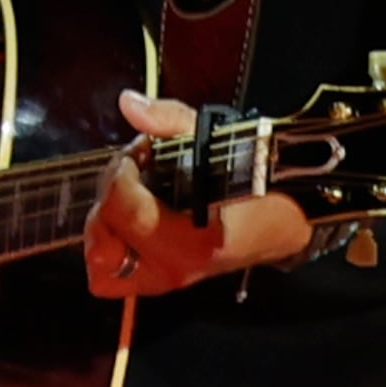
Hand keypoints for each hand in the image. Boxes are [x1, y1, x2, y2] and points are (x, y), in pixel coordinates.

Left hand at [85, 90, 308, 298]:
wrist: (285, 216)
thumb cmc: (254, 178)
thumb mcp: (216, 139)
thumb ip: (169, 120)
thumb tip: (130, 103)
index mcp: (194, 237)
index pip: (126, 211)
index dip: (121, 174)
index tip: (138, 154)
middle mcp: (176, 267)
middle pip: (105, 236)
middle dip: (110, 197)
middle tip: (134, 172)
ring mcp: (166, 279)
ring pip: (100, 263)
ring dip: (105, 223)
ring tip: (131, 193)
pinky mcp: (159, 282)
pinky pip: (111, 277)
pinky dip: (110, 246)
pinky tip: (128, 216)